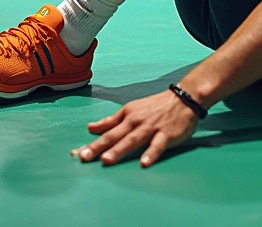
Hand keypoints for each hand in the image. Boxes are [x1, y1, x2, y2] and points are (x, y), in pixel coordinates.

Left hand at [72, 90, 199, 166]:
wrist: (184, 98)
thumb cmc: (156, 106)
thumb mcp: (131, 109)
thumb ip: (111, 120)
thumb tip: (90, 127)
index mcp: (127, 115)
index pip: (107, 130)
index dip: (92, 142)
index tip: (77, 154)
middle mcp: (136, 121)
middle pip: (115, 135)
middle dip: (99, 146)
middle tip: (85, 157)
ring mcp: (151, 127)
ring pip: (133, 140)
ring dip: (120, 149)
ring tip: (107, 159)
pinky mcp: (166, 134)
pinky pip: (157, 145)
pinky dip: (151, 154)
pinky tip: (144, 164)